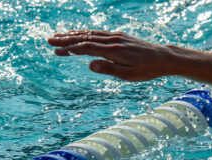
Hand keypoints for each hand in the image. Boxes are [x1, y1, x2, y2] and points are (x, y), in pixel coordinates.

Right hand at [47, 30, 175, 81]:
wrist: (162, 57)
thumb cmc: (146, 70)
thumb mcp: (129, 75)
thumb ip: (109, 69)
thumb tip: (90, 65)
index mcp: (113, 50)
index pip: (86, 48)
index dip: (70, 50)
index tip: (56, 51)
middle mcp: (113, 40)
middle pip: (85, 38)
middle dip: (66, 39)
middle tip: (49, 41)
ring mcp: (116, 36)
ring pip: (90, 34)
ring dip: (73, 35)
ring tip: (59, 37)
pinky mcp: (119, 36)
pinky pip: (98, 33)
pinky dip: (85, 33)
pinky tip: (79, 35)